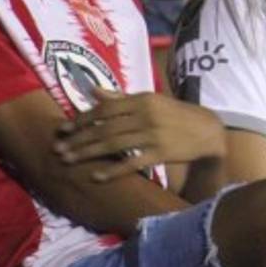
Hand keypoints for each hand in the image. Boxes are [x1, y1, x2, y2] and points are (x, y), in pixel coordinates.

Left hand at [53, 91, 224, 181]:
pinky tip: (96, 176)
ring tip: (69, 160)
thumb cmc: (174, 114)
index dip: (82, 119)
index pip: (105, 109)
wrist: (207, 130)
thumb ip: (120, 98)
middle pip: (104, 127)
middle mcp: (145, 115)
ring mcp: (153, 134)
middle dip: (79, 138)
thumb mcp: (150, 101)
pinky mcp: (160, 153)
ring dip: (88, 153)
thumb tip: (92, 90)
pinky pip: (132, 162)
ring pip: (113, 144)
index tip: (63, 129)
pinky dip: (113, 170)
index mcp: (141, 99)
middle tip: (58, 149)